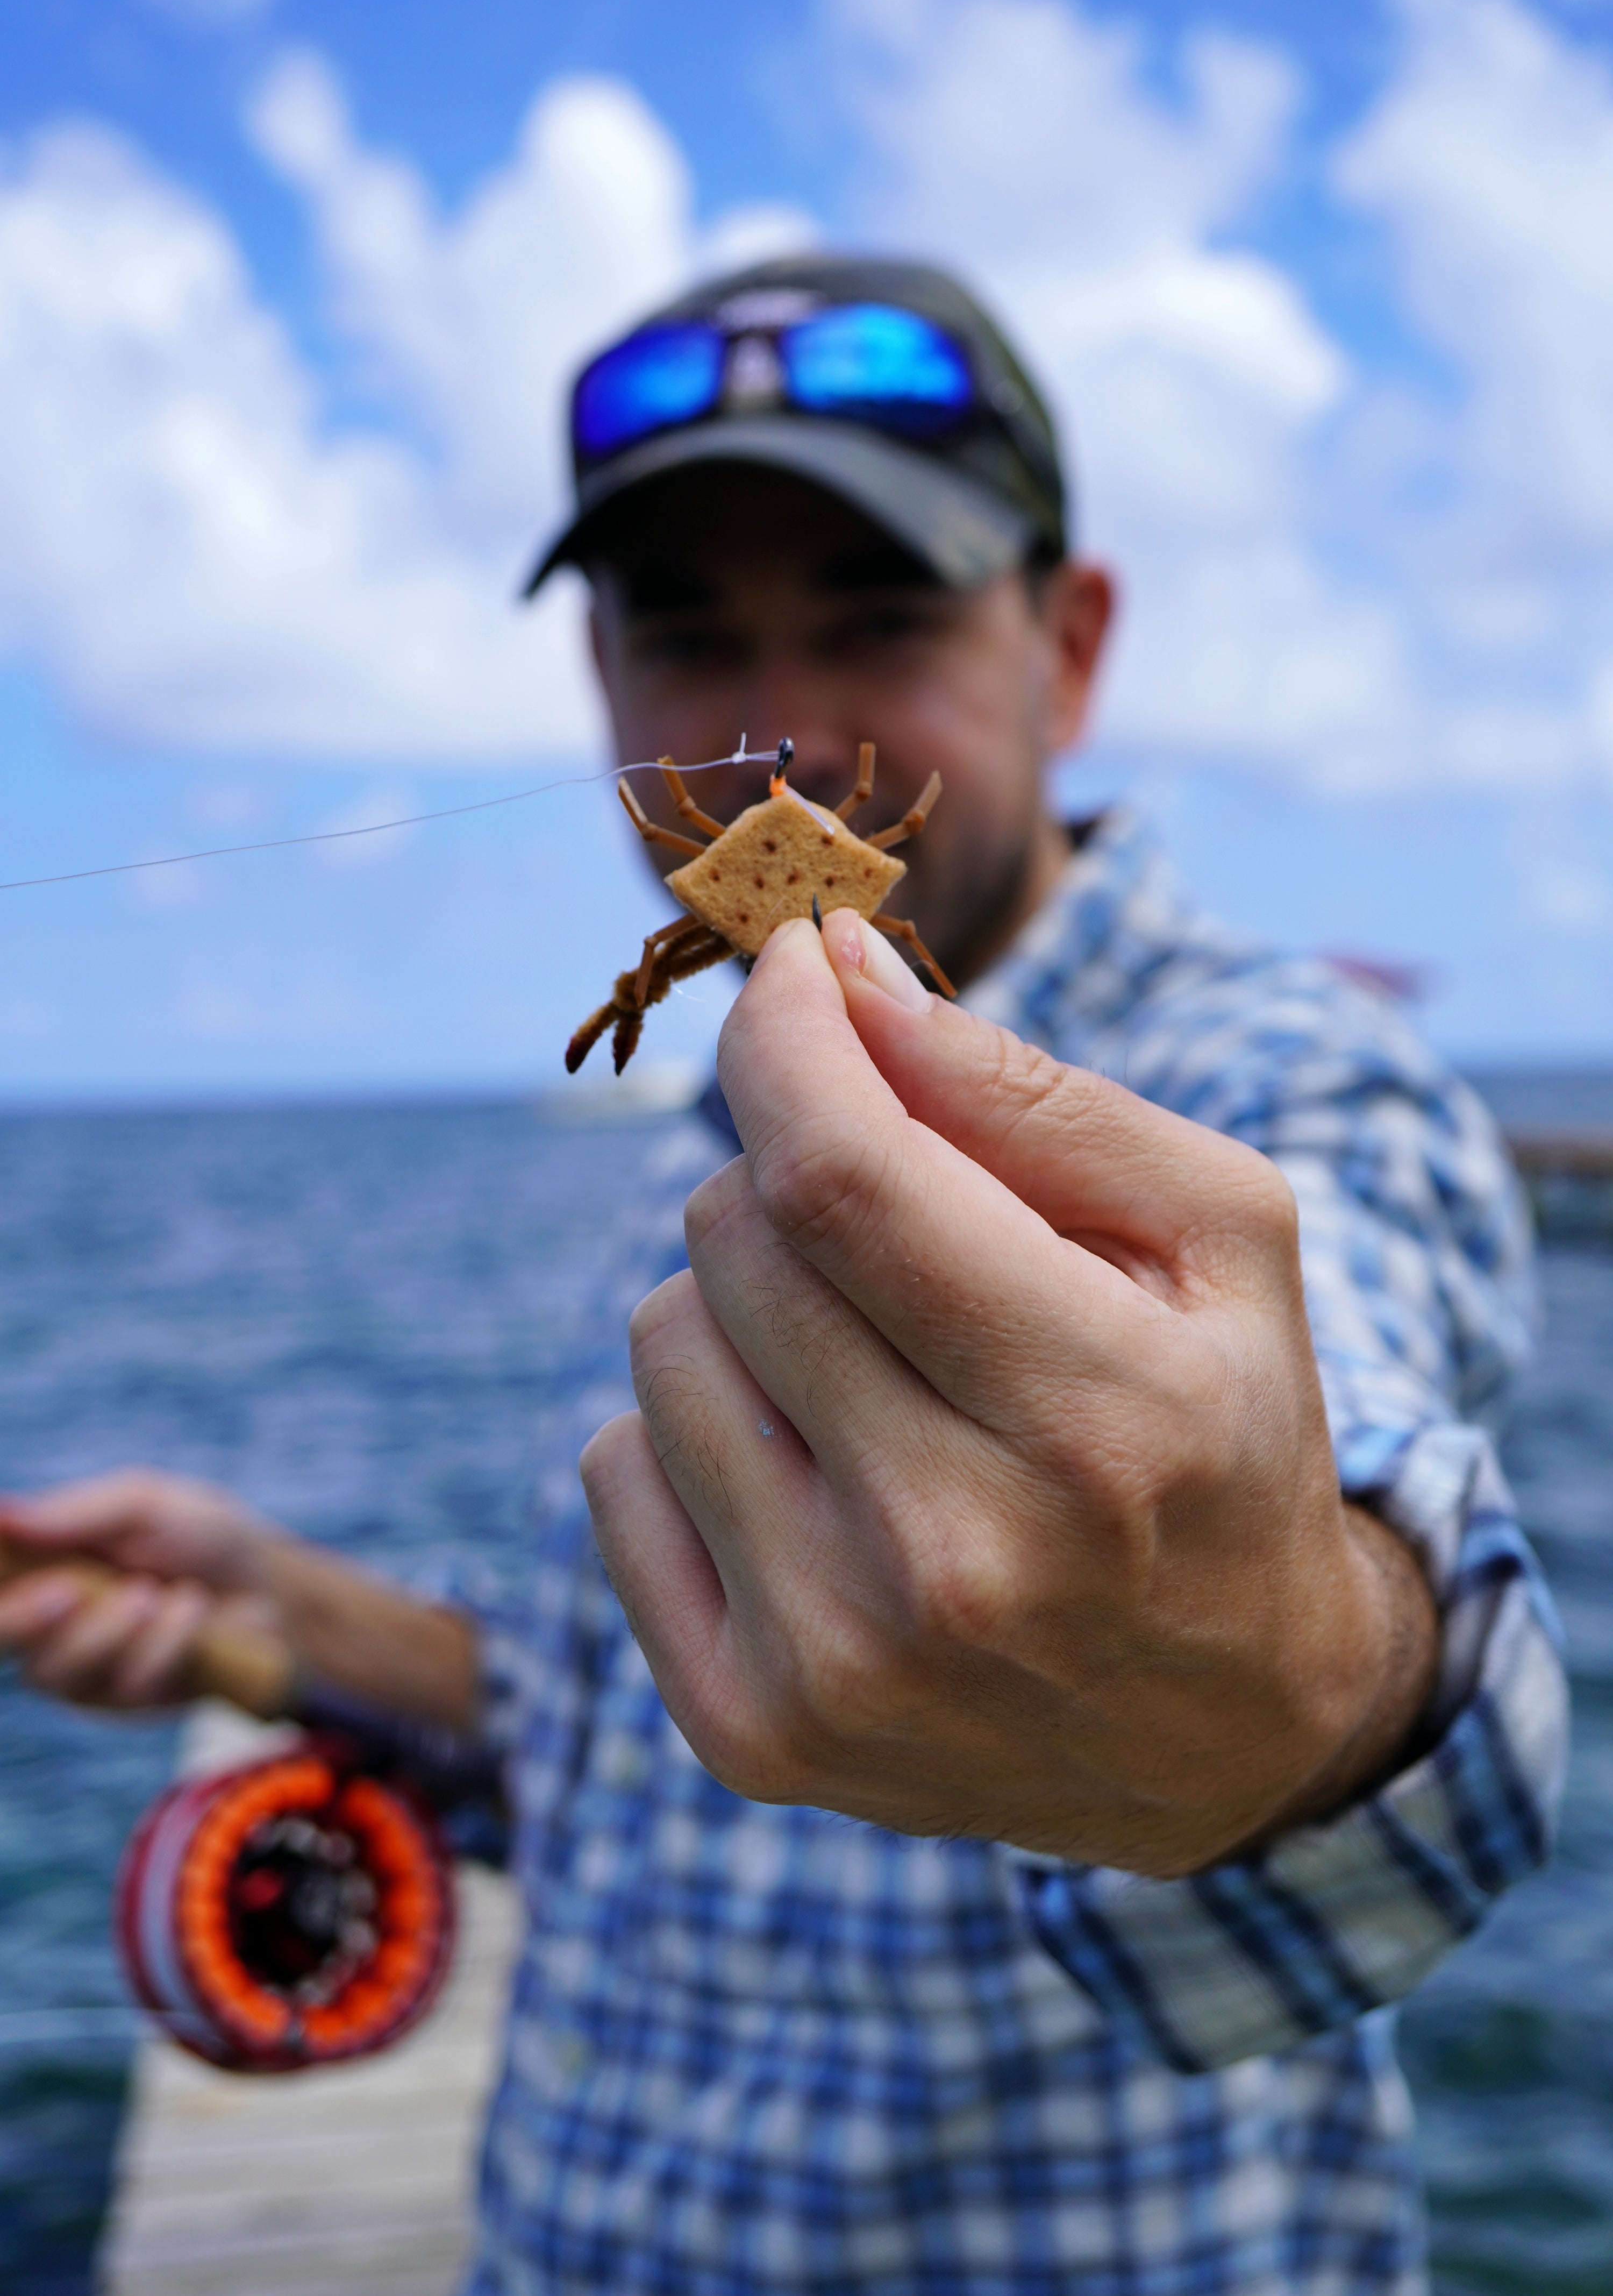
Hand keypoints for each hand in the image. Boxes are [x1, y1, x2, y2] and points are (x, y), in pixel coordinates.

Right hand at [0, 1468, 276, 1709]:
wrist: (268, 1584)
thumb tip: (1, 1514)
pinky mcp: (128, 1700)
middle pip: (4, 1640)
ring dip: (112, 1629)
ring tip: (152, 1592)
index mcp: (40, 1571)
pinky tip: (191, 1609)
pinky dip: (164, 1642)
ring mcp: (85, 1670)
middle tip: (67, 1590)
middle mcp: (49, 1627)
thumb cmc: (197, 1535)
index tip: (3, 1566)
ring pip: (60, 1669)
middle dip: (26, 1620)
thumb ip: (75, 1513)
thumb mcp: (143, 1505)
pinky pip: (127, 1681)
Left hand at [582, 912, 1438, 1877]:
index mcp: (1097, 1414)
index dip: (784, 1038)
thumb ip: (1026, 1091)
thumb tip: (831, 972)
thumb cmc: (1219, 1431)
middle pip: (736, 1238)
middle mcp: (953, 1556)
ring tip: (874, 1370)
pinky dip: (695, 1428)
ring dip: (745, 1305)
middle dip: (797, 1174)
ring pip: (659, 1337)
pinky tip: (816, 1473)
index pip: (841, 1175)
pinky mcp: (746, 1730)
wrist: (1226, 1729)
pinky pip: (612, 1466)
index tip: (791, 970)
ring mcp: (834, 1661)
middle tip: (900, 1233)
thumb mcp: (1215, 1233)